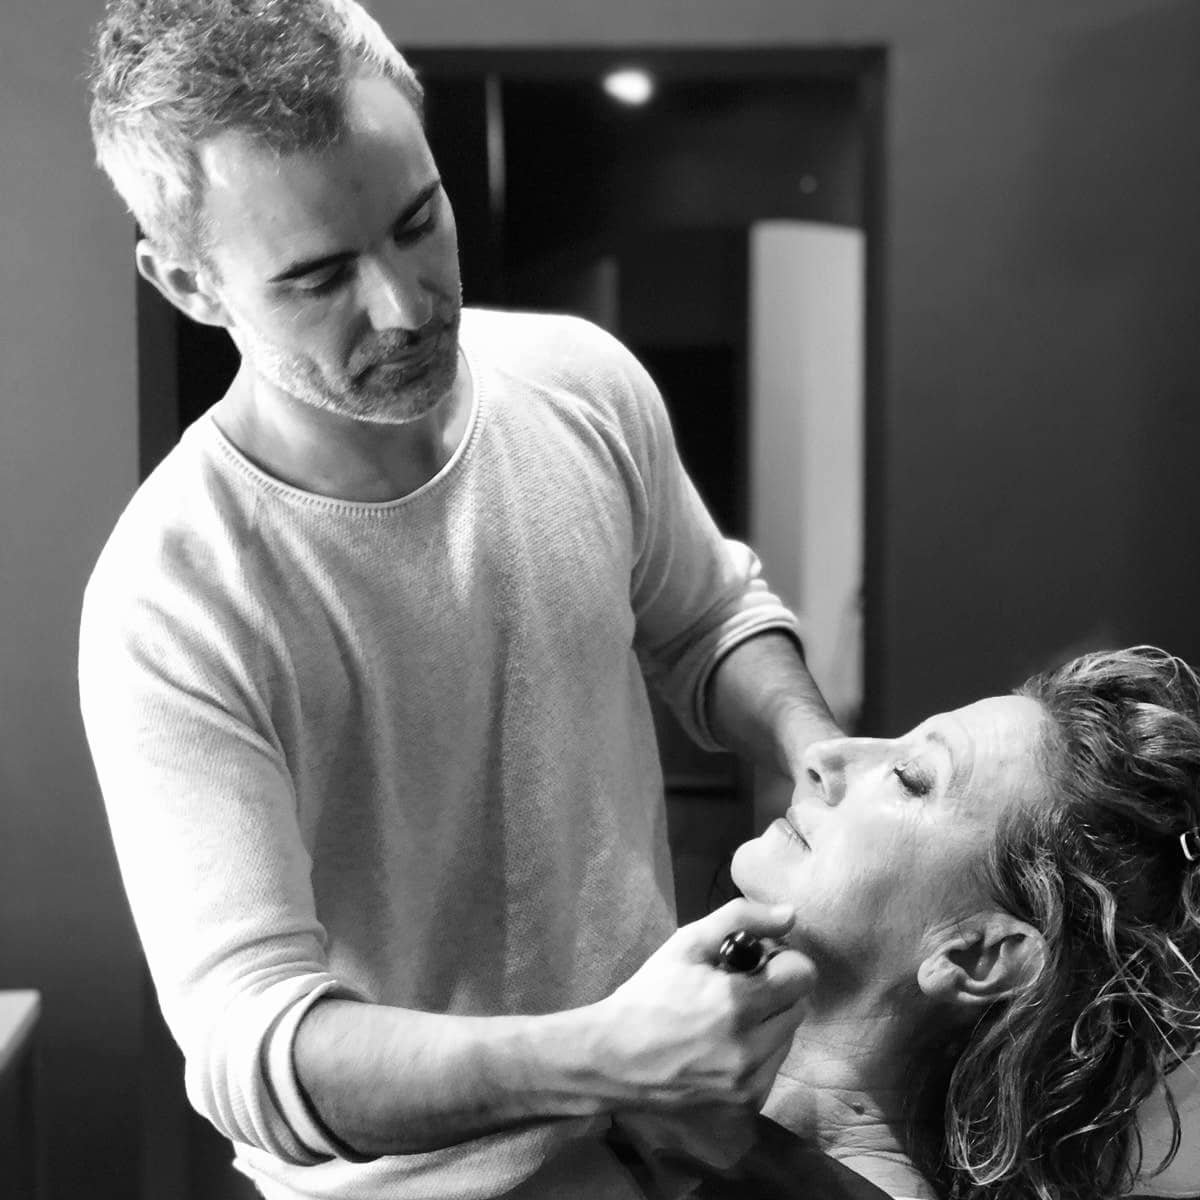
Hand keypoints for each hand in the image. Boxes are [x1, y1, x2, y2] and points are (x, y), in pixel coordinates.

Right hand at [588, 898, 815, 1111]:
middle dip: (776, 992)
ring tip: (728, 1020)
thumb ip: (740, 919)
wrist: (613, 1058)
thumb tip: (790, 914)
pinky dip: (757, 1055)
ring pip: (786, 1039)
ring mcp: (749, 1082)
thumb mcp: (687, 944)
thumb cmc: (650, 995)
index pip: (803, 975)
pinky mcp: (744, 1105)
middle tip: (741, 989)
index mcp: (738, 1003)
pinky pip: (771, 1069)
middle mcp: (751, 1047)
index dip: (783, 961)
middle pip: (798, 1007)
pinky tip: (723, 1048)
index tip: (761, 963)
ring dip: (769, 1024)